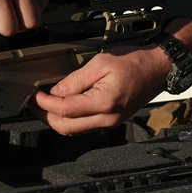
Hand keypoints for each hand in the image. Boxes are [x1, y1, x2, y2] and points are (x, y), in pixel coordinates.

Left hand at [30, 44, 170, 134]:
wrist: (157, 69)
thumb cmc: (135, 62)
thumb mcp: (101, 62)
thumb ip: (76, 79)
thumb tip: (56, 91)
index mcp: (105, 102)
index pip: (65, 109)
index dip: (45, 103)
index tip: (34, 94)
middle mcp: (107, 118)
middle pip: (66, 127)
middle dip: (45, 115)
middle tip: (34, 102)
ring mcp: (110, 122)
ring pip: (74, 130)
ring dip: (55, 119)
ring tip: (44, 104)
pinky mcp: (111, 121)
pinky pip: (84, 126)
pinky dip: (68, 119)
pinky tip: (62, 107)